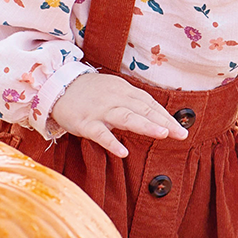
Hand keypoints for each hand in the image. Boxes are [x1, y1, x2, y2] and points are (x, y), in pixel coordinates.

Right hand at [50, 73, 187, 156]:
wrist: (56, 85)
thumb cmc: (89, 92)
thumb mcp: (113, 91)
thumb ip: (132, 103)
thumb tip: (154, 116)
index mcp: (123, 90)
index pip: (149, 103)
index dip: (165, 115)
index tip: (181, 128)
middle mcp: (114, 98)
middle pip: (142, 109)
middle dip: (163, 121)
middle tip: (181, 133)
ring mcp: (99, 110)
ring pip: (125, 117)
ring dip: (145, 125)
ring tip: (162, 134)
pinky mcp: (84, 122)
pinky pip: (99, 133)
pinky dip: (111, 142)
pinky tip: (123, 152)